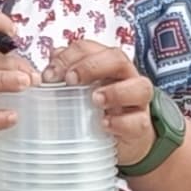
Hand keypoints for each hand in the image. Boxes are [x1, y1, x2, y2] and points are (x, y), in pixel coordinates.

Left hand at [45, 35, 160, 171]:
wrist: (118, 143)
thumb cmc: (95, 112)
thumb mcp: (76, 93)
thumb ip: (65, 75)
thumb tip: (49, 61)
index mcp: (106, 65)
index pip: (90, 48)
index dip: (69, 56)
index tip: (49, 75)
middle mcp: (125, 78)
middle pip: (117, 59)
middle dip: (91, 66)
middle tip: (70, 80)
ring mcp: (138, 102)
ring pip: (140, 87)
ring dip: (116, 92)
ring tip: (95, 100)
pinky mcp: (141, 126)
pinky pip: (139, 121)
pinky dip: (121, 122)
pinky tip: (104, 124)